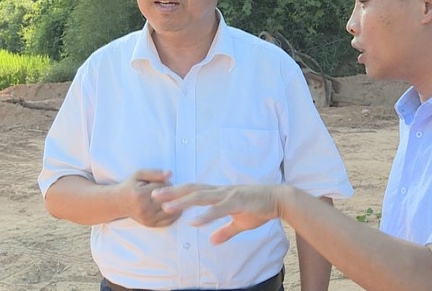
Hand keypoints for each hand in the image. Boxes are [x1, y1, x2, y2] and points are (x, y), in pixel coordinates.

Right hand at [118, 169, 180, 226]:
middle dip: (171, 192)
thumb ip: (155, 173)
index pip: (165, 186)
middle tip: (165, 189)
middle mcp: (144, 209)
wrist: (118, 203)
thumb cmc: (130, 186)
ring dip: (174, 202)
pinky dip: (175, 214)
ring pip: (172, 210)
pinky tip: (172, 206)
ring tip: (167, 197)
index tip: (160, 181)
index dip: (166, 182)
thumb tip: (170, 174)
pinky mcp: (151, 225)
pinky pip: (170, 220)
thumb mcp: (139, 174)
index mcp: (141, 195)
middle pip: (170, 198)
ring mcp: (148, 219)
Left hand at [152, 184, 281, 243]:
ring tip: (167, 207)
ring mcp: (227, 196)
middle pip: (191, 190)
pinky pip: (218, 210)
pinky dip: (205, 216)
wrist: (278, 200)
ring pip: (201, 197)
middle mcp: (220, 191)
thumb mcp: (239, 223)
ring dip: (183, 202)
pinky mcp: (237, 203)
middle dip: (172, 192)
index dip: (177, 192)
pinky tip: (194, 222)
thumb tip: (212, 241)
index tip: (160, 195)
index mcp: (219, 194)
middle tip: (153, 194)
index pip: (193, 191)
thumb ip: (224, 231)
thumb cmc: (259, 208)